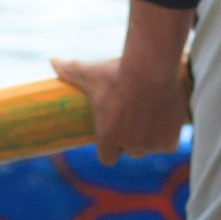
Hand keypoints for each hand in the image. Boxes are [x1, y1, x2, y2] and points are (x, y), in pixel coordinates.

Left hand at [52, 55, 186, 164]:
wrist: (152, 69)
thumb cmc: (118, 73)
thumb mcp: (91, 73)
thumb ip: (70, 71)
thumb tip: (52, 61)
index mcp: (107, 137)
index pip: (107, 158)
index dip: (111, 146)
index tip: (116, 133)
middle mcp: (128, 146)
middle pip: (131, 151)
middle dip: (133, 139)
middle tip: (136, 118)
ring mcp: (150, 145)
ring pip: (150, 147)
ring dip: (151, 137)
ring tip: (152, 115)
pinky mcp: (168, 141)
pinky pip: (167, 145)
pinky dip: (168, 135)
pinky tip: (166, 119)